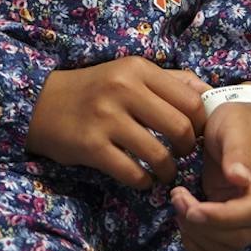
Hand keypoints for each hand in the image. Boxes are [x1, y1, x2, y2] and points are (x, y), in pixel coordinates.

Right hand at [26, 58, 207, 188]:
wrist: (42, 103)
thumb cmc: (94, 89)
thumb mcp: (129, 73)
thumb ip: (168, 81)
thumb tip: (209, 93)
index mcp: (138, 69)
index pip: (191, 99)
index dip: (200, 122)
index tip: (194, 133)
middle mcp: (123, 89)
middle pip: (180, 128)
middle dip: (187, 149)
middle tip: (180, 154)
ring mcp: (106, 118)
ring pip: (159, 155)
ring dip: (167, 170)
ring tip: (164, 171)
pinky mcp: (91, 146)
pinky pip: (132, 172)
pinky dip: (143, 181)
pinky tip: (141, 178)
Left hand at [170, 97, 250, 250]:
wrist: (241, 126)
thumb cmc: (238, 121)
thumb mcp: (234, 125)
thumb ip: (237, 150)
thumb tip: (240, 179)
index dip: (221, 217)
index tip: (191, 207)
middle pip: (240, 235)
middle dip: (203, 225)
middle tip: (177, 197)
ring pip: (229, 246)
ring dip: (198, 234)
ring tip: (179, 204)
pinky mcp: (238, 225)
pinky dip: (200, 246)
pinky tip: (185, 224)